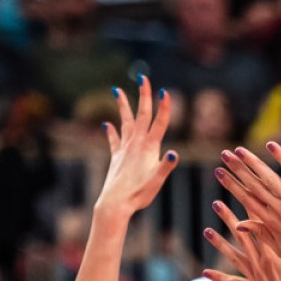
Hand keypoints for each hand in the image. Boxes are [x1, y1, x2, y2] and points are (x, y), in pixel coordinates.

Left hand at [95, 77, 177, 217]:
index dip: (164, 108)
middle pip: (142, 114)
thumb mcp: (157, 182)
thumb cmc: (139, 194)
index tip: (165, 91)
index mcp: (149, 148)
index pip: (159, 123)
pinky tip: (107, 124)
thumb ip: (165, 166)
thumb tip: (173, 153)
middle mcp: (136, 143)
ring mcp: (124, 148)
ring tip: (115, 90)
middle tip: (143, 78)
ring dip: (122, 105)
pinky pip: (114, 140)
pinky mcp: (116, 157)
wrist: (115, 203)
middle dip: (144, 95)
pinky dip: (111, 131)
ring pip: (125, 121)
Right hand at [215, 143, 280, 271]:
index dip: (231, 184)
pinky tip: (270, 145)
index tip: (219, 172)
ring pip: (268, 177)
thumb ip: (261, 234)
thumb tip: (238, 224)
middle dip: (236, 169)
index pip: (246, 199)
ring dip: (252, 161)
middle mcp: (278, 210)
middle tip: (223, 154)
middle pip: (253, 185)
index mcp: (270, 222)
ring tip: (238, 150)